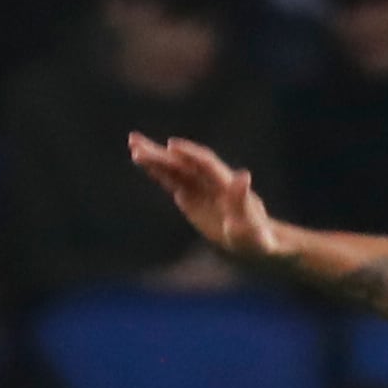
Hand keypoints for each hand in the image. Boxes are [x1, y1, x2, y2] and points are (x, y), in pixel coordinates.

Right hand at [128, 134, 285, 261]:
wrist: (254, 244)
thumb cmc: (255, 237)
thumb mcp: (249, 224)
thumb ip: (242, 201)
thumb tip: (243, 175)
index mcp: (226, 183)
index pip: (205, 163)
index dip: (189, 153)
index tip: (171, 145)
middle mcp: (211, 181)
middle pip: (184, 163)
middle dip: (161, 154)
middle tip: (136, 143)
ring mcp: (200, 188)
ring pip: (174, 170)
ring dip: (154, 158)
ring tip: (132, 146)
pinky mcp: (191, 197)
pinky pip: (172, 182)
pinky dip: (158, 172)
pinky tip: (142, 162)